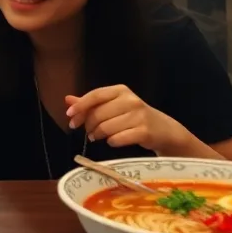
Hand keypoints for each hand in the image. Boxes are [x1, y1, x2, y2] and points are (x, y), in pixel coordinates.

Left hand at [65, 85, 188, 151]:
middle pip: (98, 114)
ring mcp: (139, 116)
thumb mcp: (114, 106)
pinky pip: (118, 139)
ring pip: (106, 128)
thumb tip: (67, 99)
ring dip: (98, 135)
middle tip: (88, 132)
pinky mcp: (144, 132)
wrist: (164, 130)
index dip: (80, 106)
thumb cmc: (134, 117)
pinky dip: (111, 142)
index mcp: (121, 90)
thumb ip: (91, 103)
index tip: (69, 116)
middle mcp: (131, 100)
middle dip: (88, 125)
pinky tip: (112, 141)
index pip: (95, 95)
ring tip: (97, 137)